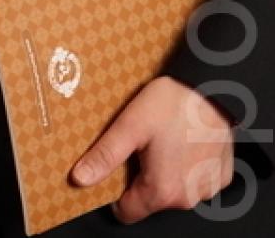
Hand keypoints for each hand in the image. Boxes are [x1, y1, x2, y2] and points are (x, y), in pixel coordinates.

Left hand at [72, 75, 233, 223]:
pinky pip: (196, 180)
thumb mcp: (131, 124)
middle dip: (141, 175)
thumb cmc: (174, 104)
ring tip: (162, 138)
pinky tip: (183, 141)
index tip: (116, 167)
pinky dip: (188, 166)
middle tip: (140, 144)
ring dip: (166, 171)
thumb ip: (105, 155)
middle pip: (150, 199)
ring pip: (174, 189)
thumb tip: (80, 178)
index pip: (127, 212)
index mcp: (161, 191)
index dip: (115, 192)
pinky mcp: (220, 176)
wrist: (214, 88)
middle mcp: (187, 199)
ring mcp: (207, 189)